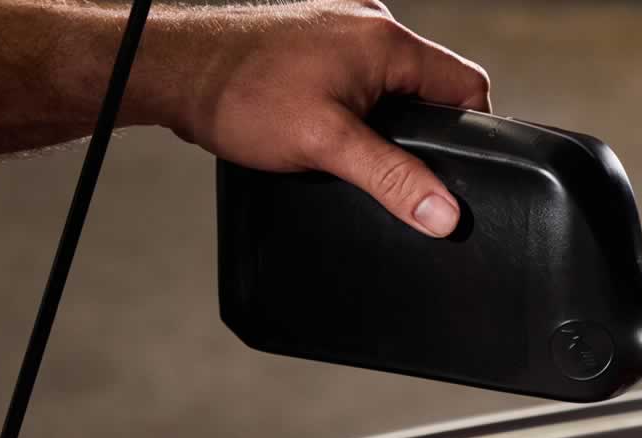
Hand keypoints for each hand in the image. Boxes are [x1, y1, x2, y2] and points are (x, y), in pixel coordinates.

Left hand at [139, 1, 489, 236]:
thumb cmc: (237, 94)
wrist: (171, 69)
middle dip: (419, 130)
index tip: (451, 168)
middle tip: (388, 163)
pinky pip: (358, 72)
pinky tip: (321, 122)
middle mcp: (368, 22)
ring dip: (382, 116)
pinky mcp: (314, 34)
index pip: (466, 85)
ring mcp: (339, 24)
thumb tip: (444, 212)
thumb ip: (393, 180)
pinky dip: (352, 101)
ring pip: (392, 80)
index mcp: (386, 40)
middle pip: (430, 83)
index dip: (470, 132)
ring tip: (346, 143)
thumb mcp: (327, 147)